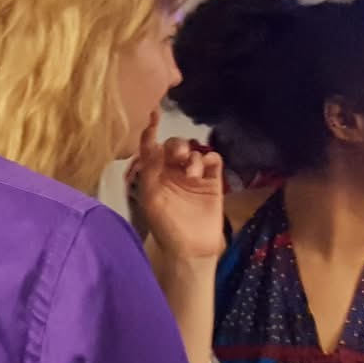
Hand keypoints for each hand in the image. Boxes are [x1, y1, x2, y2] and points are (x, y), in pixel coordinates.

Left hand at [131, 110, 226, 262]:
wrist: (192, 247)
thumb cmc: (165, 226)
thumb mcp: (150, 198)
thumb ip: (150, 171)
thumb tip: (154, 146)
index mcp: (154, 175)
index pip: (151, 147)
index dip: (151, 130)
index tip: (154, 115)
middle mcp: (173, 172)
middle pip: (175, 146)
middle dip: (176, 146)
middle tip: (179, 155)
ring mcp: (194, 176)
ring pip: (195, 151)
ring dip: (192, 156)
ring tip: (191, 173)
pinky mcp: (213, 181)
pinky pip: (213, 160)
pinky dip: (210, 158)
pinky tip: (206, 168)